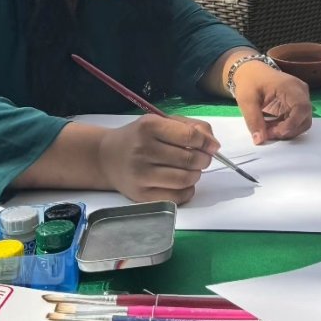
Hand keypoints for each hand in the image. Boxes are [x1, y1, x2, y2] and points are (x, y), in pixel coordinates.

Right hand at [98, 113, 219, 203]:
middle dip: (203, 159)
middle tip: (202, 159)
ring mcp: (140, 174)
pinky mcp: (140, 195)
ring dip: (196, 175)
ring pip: (185, 179)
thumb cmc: (140, 137)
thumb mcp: (161, 122)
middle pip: (189, 159)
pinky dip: (188, 191)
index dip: (207, 143)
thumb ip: (190, 127)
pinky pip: (175, 198)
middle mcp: (143, 150)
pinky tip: (184, 184)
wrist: (106, 157)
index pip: (189, 136)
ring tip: (192, 170)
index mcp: (149, 127)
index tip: (213, 146)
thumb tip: (214, 144)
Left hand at [231, 60, 311, 143]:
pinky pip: (297, 120)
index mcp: (290, 86)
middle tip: (269, 134)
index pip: (301, 107)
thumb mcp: (246, 101)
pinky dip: (285, 126)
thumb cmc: (249, 82)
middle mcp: (300, 91)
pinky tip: (271, 125)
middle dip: (288, 130)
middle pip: (305, 117)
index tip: (277, 134)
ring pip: (302, 121)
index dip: (292, 124)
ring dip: (287, 130)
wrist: (251, 72)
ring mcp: (301, 97)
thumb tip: (260, 140)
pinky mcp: (297, 104)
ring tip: (268, 129)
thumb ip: (253, 120)